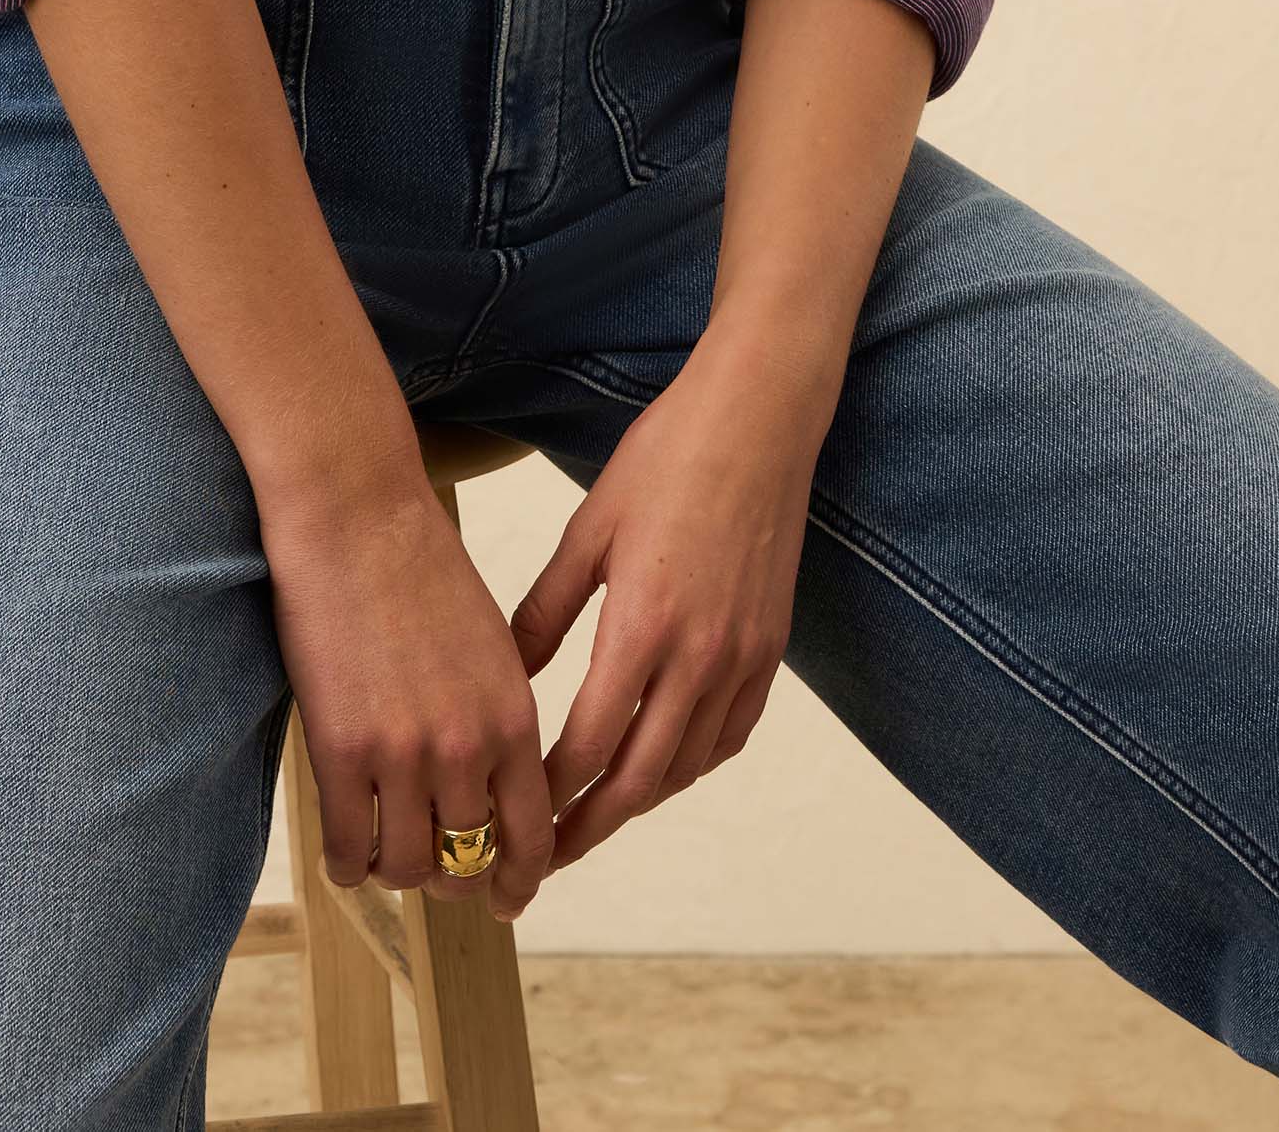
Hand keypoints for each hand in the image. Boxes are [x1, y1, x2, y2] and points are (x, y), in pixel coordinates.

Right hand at [264, 469, 555, 921]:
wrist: (357, 515)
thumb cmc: (421, 569)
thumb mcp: (491, 644)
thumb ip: (499, 716)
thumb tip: (496, 782)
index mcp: (514, 717)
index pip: (534, 833)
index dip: (522, 880)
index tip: (508, 899)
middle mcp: (468, 746)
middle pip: (469, 861)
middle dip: (456, 880)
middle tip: (439, 877)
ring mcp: (404, 753)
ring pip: (410, 866)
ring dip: (399, 873)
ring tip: (385, 858)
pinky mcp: (342, 750)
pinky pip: (350, 848)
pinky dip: (349, 865)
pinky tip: (346, 854)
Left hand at [507, 321, 836, 866]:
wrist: (758, 420)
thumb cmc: (667, 459)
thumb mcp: (591, 529)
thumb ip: (546, 610)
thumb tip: (508, 674)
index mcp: (643, 625)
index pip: (588, 745)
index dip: (548, 792)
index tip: (513, 813)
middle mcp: (699, 656)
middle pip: (638, 780)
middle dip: (587, 827)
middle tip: (545, 859)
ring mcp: (742, 657)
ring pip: (686, 767)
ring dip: (637, 802)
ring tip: (592, 817)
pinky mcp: (770, 649)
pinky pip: (729, 735)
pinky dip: (690, 766)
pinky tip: (661, 768)